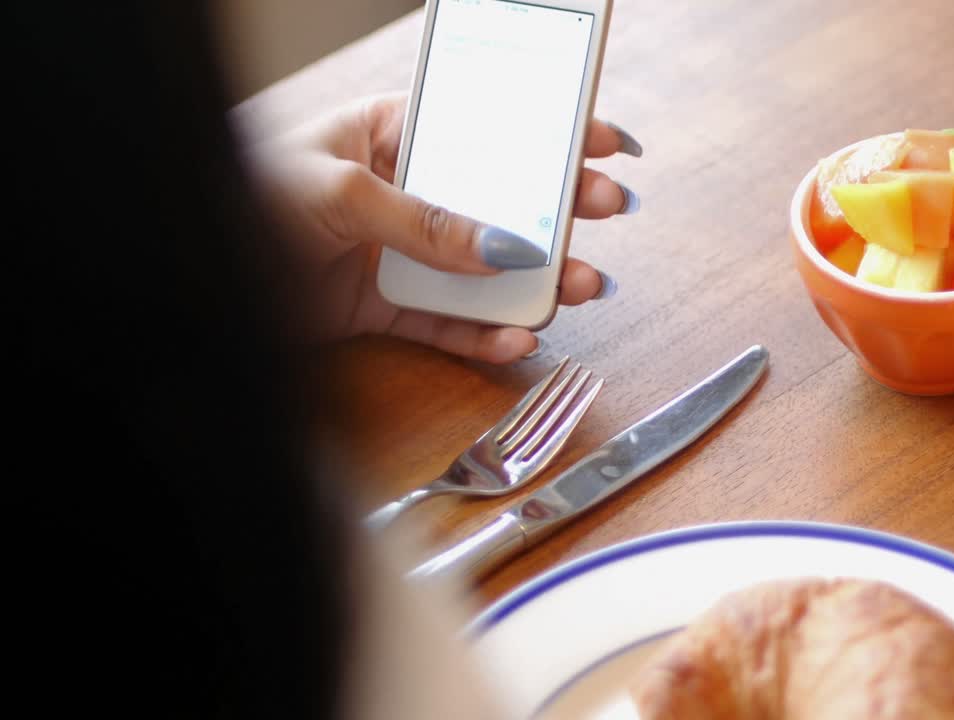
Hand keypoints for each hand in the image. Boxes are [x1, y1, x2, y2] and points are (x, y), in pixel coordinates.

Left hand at [251, 92, 641, 362]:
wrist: (193, 273)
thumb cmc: (248, 197)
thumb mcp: (340, 191)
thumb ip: (424, 220)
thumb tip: (502, 246)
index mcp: (393, 136)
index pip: (485, 130)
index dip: (544, 133)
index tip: (602, 140)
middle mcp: (405, 193)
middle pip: (498, 202)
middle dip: (558, 209)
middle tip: (607, 208)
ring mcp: (401, 254)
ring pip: (484, 271)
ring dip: (536, 283)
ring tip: (580, 288)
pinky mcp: (388, 308)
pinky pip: (449, 324)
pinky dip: (484, 336)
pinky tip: (519, 338)